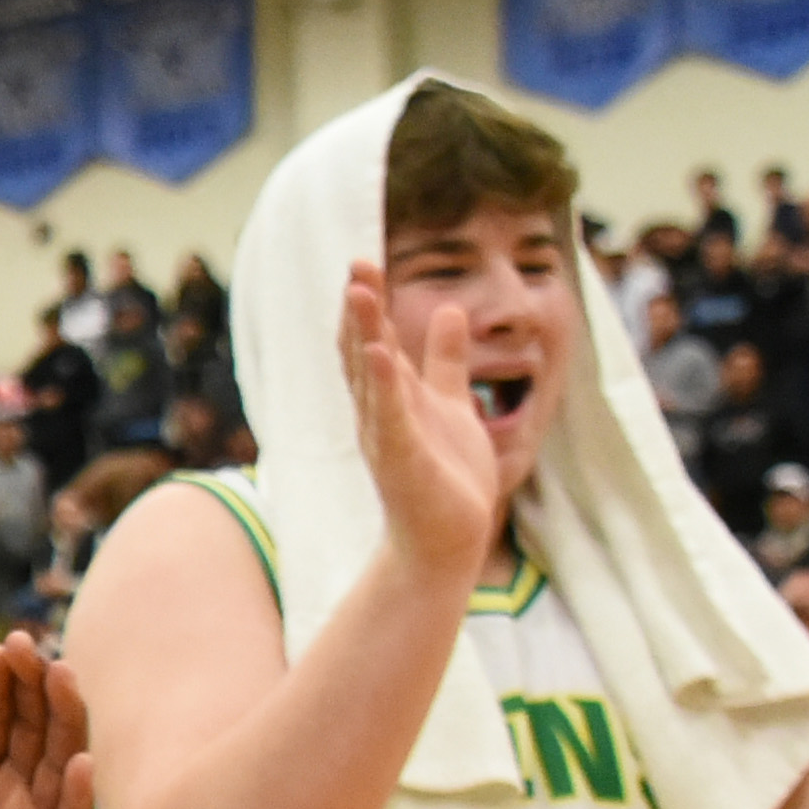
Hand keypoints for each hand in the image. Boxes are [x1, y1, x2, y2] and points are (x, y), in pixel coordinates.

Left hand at [0, 635, 96, 808]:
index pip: (2, 716)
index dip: (4, 682)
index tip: (1, 648)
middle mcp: (14, 798)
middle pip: (39, 730)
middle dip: (41, 688)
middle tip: (33, 648)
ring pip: (63, 769)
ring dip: (68, 725)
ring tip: (64, 679)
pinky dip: (81, 800)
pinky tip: (82, 763)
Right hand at [338, 260, 499, 584]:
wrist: (446, 543)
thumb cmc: (445, 477)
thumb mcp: (450, 403)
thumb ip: (445, 359)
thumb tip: (451, 310)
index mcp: (393, 398)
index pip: (375, 341)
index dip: (370, 305)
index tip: (365, 265)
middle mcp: (381, 413)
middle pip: (365, 351)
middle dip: (360, 310)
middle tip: (357, 265)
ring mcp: (387, 436)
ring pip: (372, 376)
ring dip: (364, 333)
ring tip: (358, 292)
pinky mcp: (401, 460)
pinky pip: (390, 416)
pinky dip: (383, 385)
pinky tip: (380, 354)